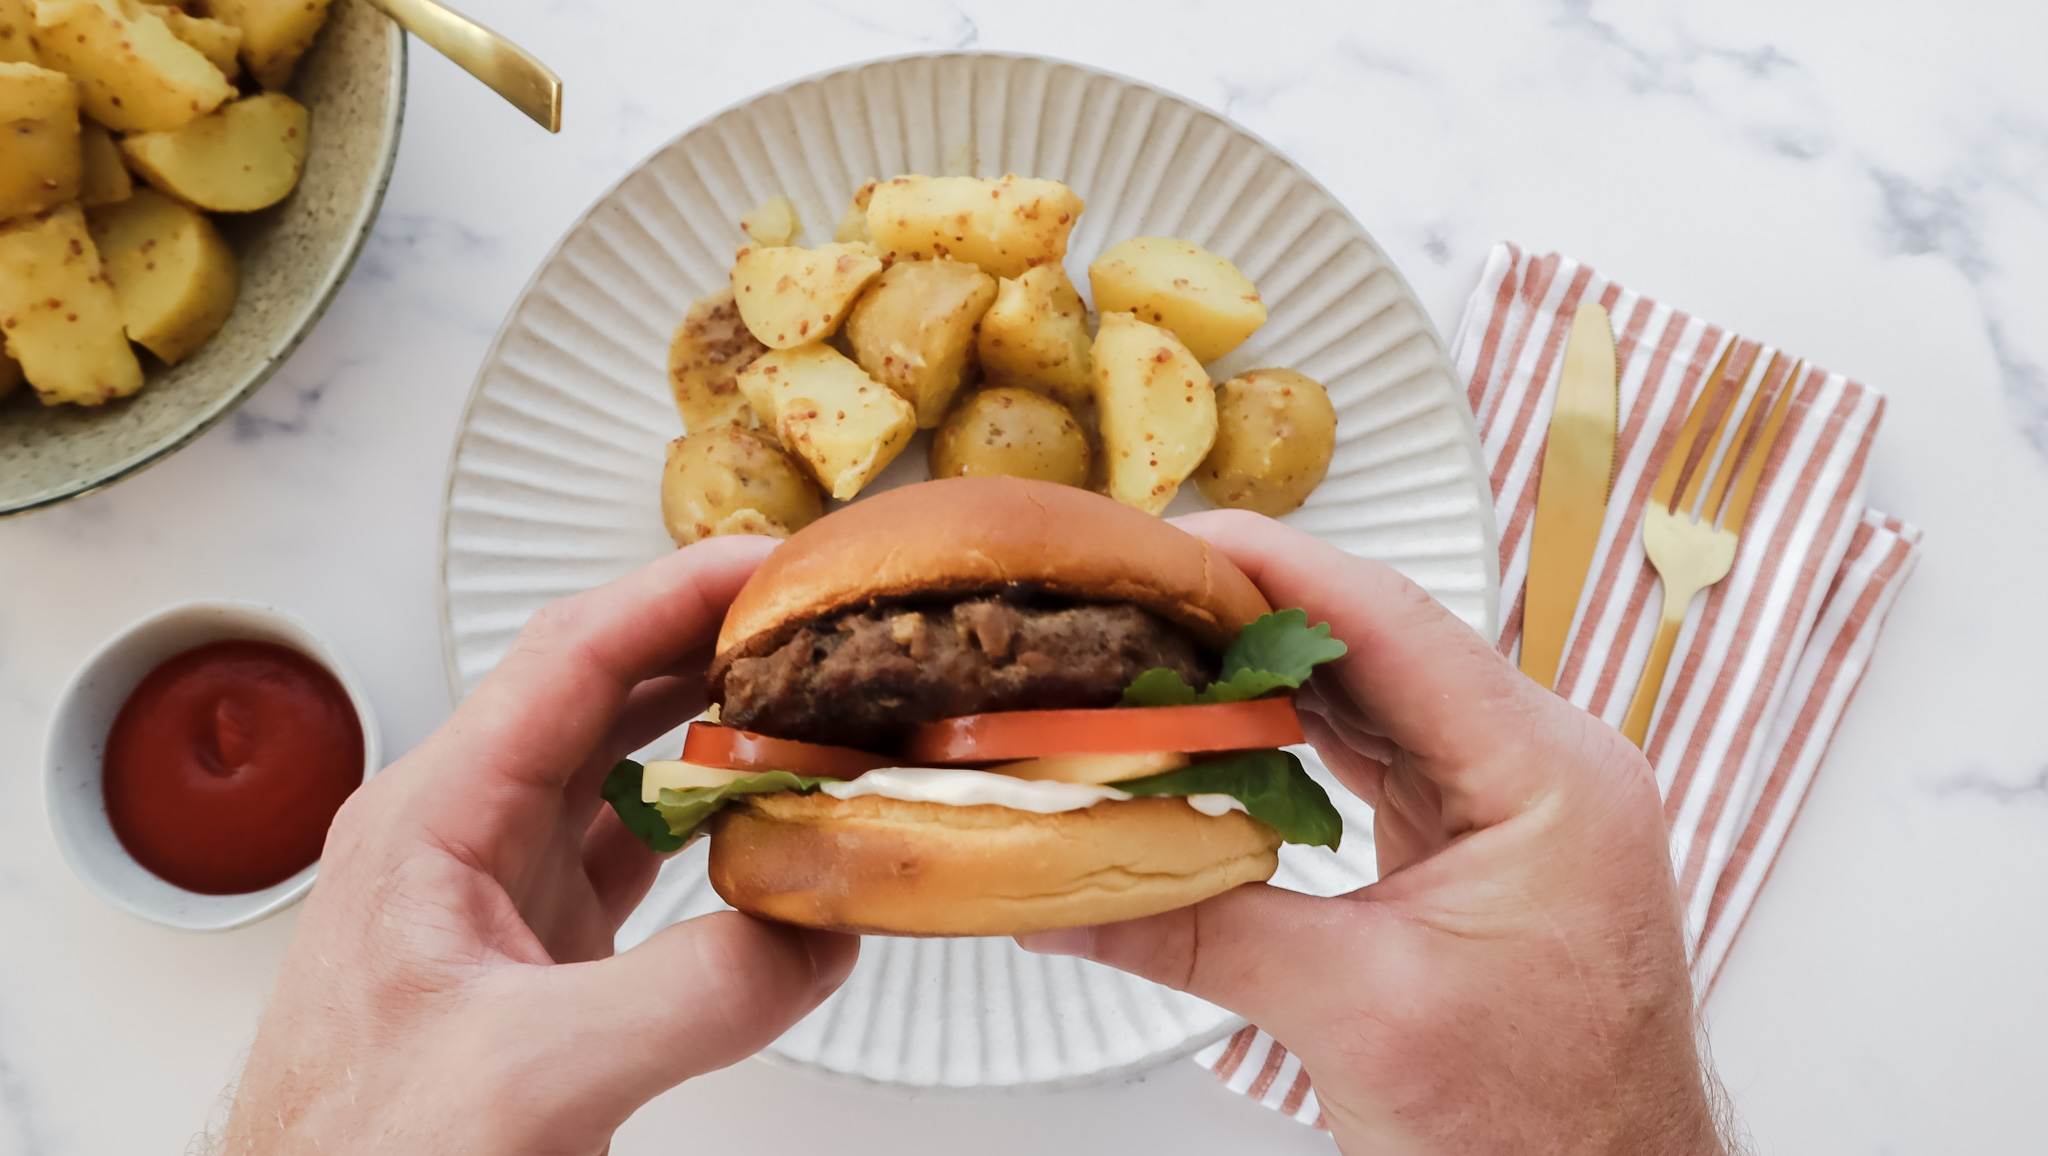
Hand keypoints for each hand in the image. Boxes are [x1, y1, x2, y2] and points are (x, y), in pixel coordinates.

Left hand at [218, 538, 857, 1155]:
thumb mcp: (530, 1074)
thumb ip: (693, 994)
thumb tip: (820, 926)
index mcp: (431, 819)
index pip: (570, 655)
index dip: (678, 593)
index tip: (776, 565)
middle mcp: (462, 836)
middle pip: (604, 691)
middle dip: (713, 644)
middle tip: (820, 623)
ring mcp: (501, 894)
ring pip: (626, 768)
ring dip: (719, 731)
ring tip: (813, 701)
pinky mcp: (541, 956)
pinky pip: (642, 852)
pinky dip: (716, 828)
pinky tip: (770, 827)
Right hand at [1020, 512, 1731, 1155]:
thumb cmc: (1543, 1130)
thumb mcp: (1353, 1015)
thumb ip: (1198, 933)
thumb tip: (1064, 892)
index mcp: (1551, 779)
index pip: (1395, 627)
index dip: (1278, 569)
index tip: (1179, 539)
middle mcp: (1549, 769)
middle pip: (1383, 648)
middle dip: (1256, 617)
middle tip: (1139, 593)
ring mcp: (1520, 805)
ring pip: (1378, 698)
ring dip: (1271, 677)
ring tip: (1161, 649)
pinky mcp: (1483, 843)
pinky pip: (1381, 756)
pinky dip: (1297, 739)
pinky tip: (1225, 730)